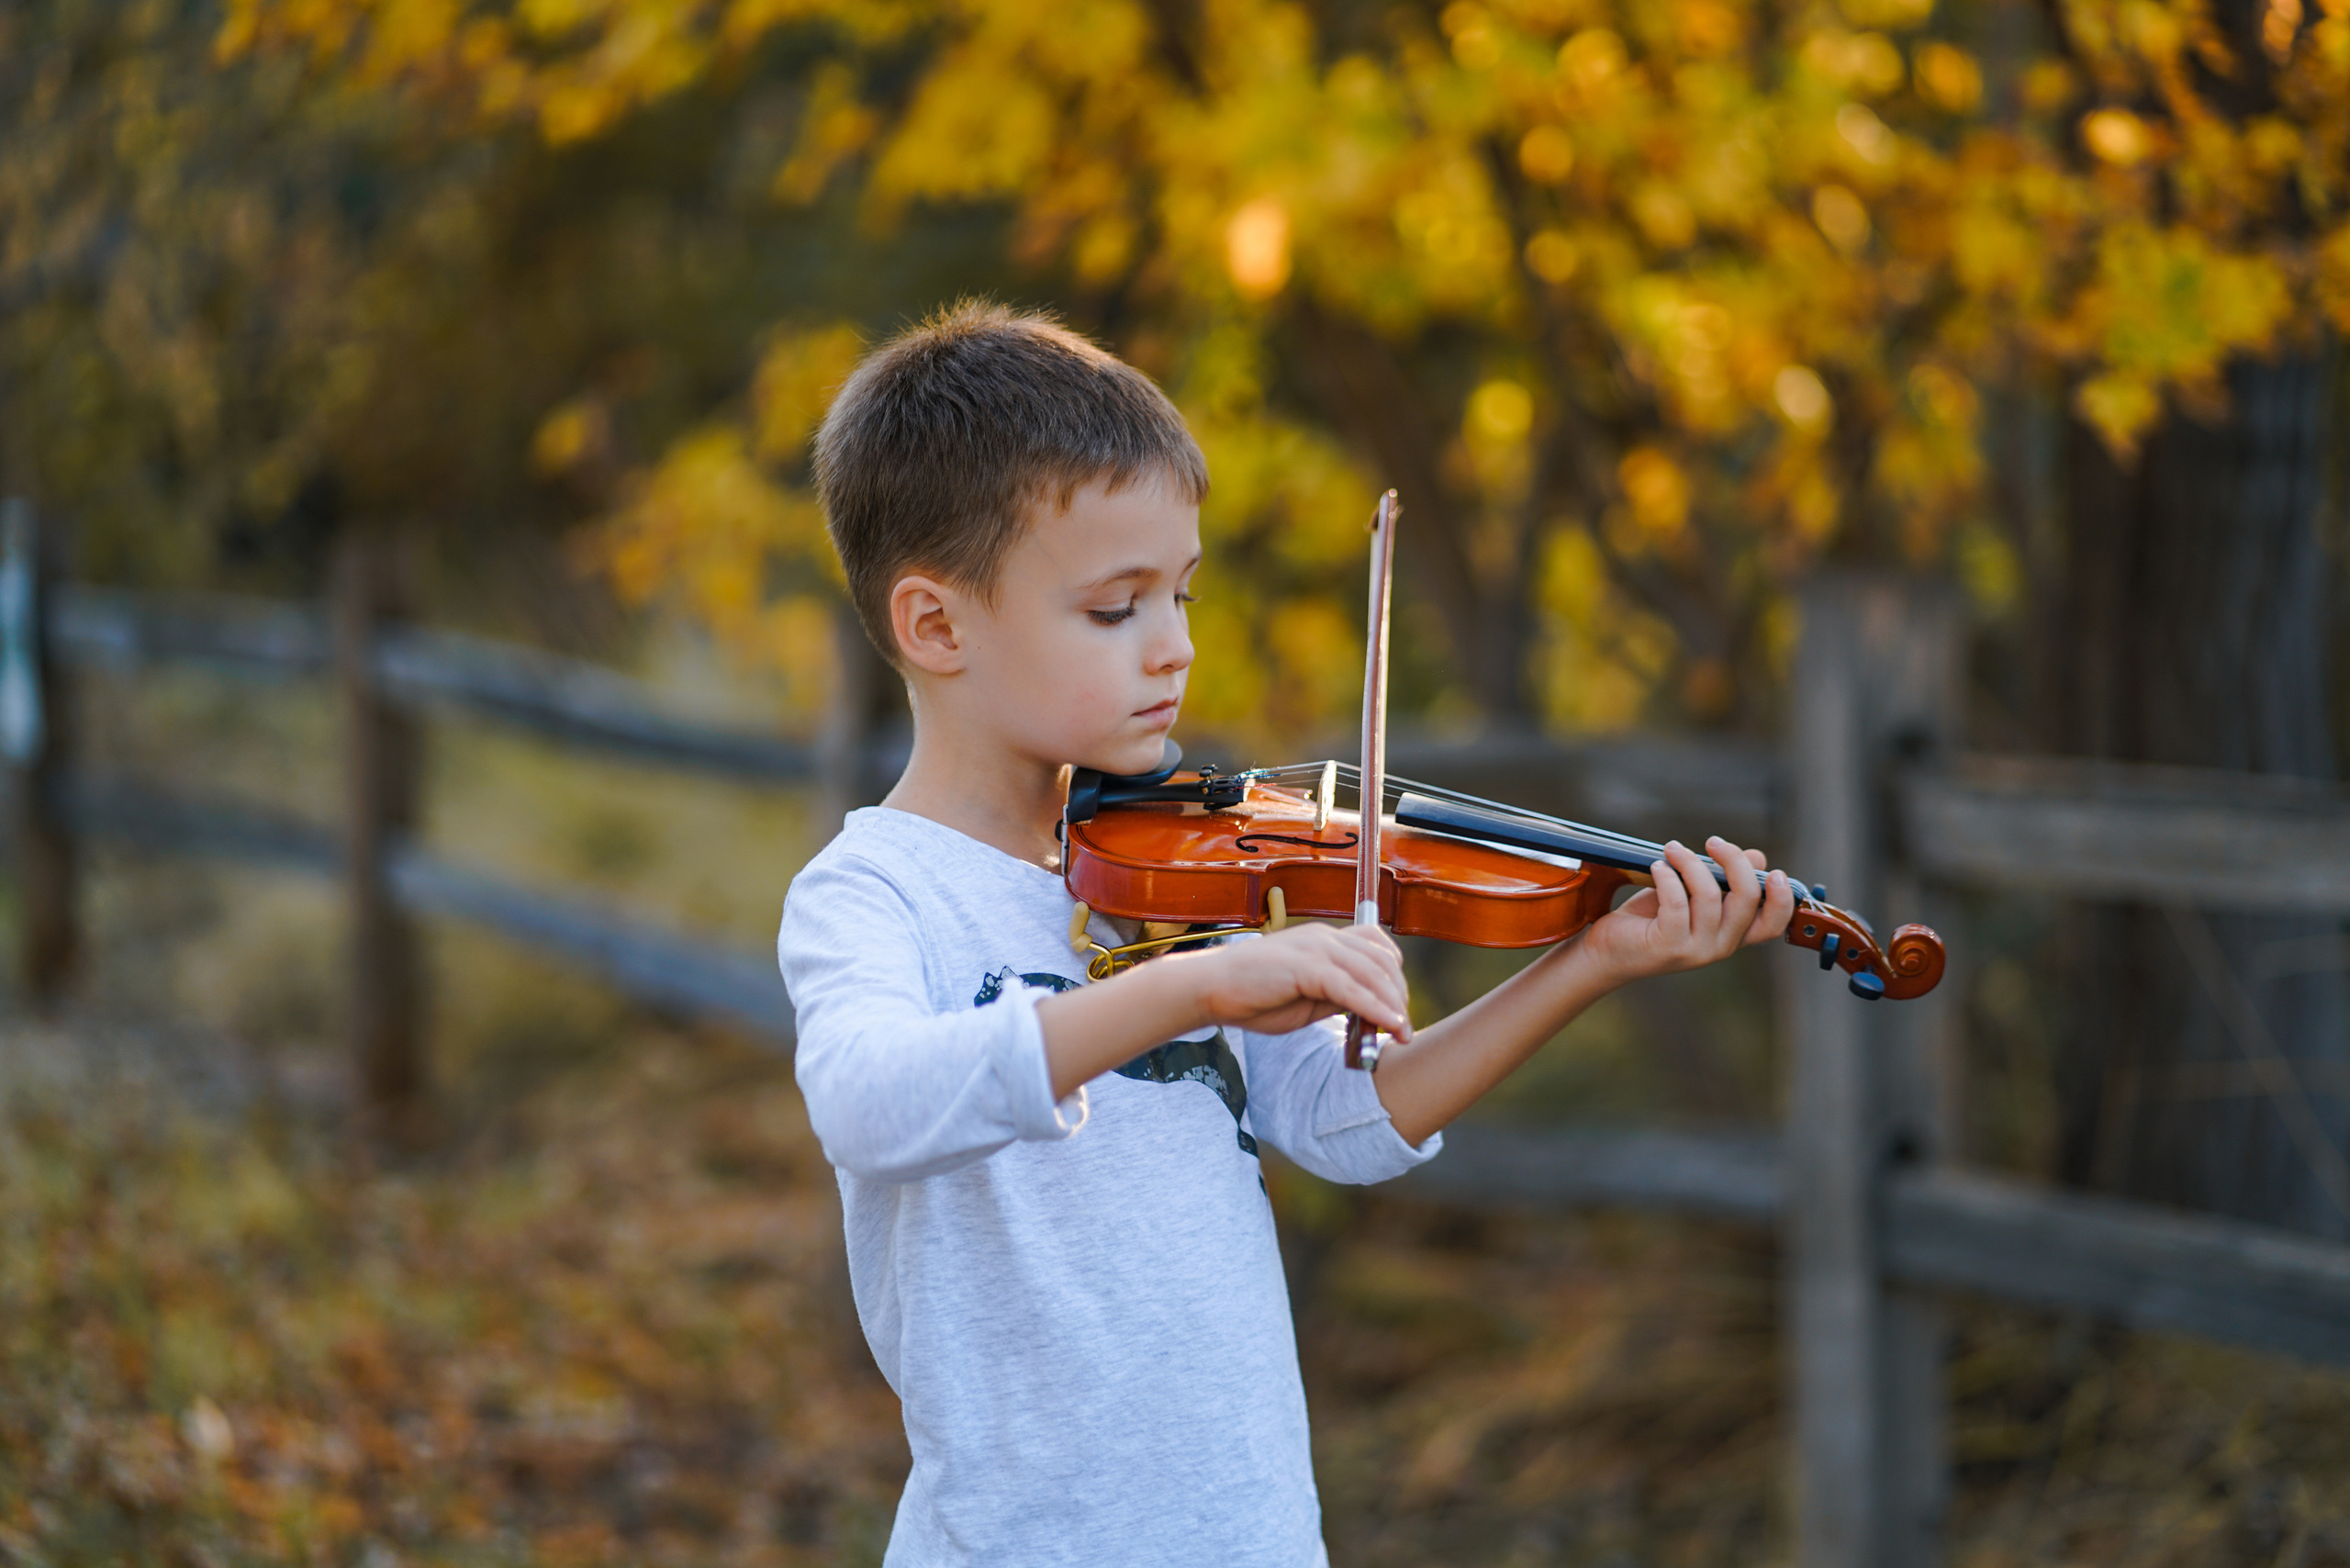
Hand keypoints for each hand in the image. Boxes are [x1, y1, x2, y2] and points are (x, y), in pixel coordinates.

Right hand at [1165, 921, 1413, 1041]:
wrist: (1212, 990)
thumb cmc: (1254, 997)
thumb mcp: (1307, 999)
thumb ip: (1337, 998)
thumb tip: (1371, 1010)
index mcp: (1325, 941)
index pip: (1377, 947)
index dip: (1394, 976)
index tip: (1398, 1008)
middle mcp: (1325, 938)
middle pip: (1382, 960)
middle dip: (1399, 994)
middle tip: (1404, 1028)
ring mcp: (1316, 948)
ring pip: (1372, 973)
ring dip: (1393, 1004)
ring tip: (1402, 1033)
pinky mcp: (1306, 967)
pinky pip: (1351, 988)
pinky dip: (1375, 1007)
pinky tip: (1388, 1024)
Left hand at [1580, 835, 1793, 983]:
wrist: (1607, 950)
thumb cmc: (1650, 918)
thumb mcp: (1691, 894)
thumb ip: (1723, 880)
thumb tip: (1757, 858)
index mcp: (1732, 935)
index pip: (1772, 924)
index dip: (1782, 899)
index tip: (1774, 872)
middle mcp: (1720, 947)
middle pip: (1748, 899)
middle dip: (1733, 861)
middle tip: (1712, 842)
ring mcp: (1696, 949)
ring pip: (1710, 895)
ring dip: (1690, 863)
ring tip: (1671, 850)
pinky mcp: (1669, 946)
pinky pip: (1677, 902)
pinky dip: (1668, 876)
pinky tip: (1657, 866)